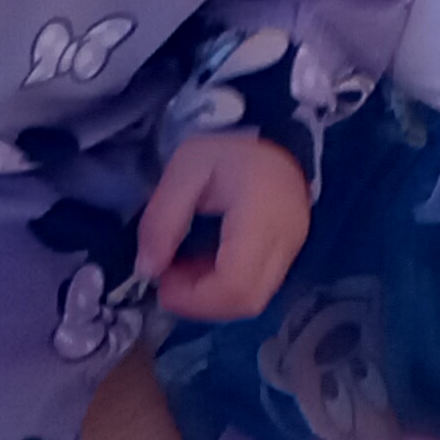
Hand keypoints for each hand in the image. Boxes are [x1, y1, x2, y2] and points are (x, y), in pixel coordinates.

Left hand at [144, 129, 311, 320]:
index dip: (194, 298)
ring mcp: (292, 250)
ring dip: (211, 298)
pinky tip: (202, 265)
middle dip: (200, 303)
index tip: (161, 283)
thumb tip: (147, 271)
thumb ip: (162, 219)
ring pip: (252, 300)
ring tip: (182, 270)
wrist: (277, 135)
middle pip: (247, 301)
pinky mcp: (289, 255)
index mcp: (262, 215)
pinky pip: (256, 288)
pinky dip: (223, 289)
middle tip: (168, 279)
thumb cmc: (227, 150)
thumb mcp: (184, 170)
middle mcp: (286, 240)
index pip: (236, 284)